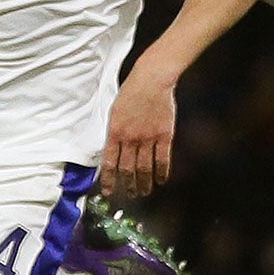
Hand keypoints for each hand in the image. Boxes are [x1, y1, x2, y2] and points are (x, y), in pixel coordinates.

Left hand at [101, 62, 176, 198]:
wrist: (151, 79)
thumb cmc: (131, 92)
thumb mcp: (114, 112)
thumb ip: (114, 133)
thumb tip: (112, 152)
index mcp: (115, 132)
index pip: (109, 163)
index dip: (109, 181)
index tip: (109, 192)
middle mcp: (130, 138)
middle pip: (128, 170)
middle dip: (128, 186)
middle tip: (130, 195)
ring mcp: (148, 138)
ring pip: (144, 169)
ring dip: (144, 184)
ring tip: (144, 192)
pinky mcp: (164, 135)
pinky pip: (162, 160)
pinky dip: (162, 173)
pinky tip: (161, 181)